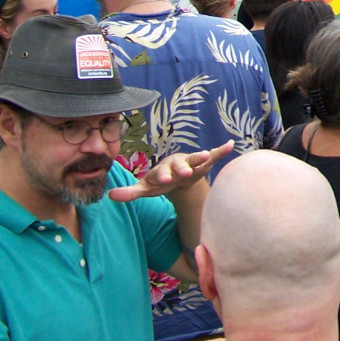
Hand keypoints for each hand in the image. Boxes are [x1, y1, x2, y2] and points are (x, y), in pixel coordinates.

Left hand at [108, 141, 232, 201]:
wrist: (178, 175)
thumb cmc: (161, 182)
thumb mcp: (147, 188)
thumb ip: (130, 192)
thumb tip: (110, 195)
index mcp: (162, 170)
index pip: (161, 173)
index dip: (162, 176)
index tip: (163, 181)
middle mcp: (177, 164)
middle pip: (178, 166)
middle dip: (181, 169)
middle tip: (183, 174)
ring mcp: (191, 162)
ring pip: (196, 159)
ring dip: (200, 157)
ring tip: (206, 156)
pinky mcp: (204, 162)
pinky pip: (214, 155)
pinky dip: (221, 150)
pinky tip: (230, 145)